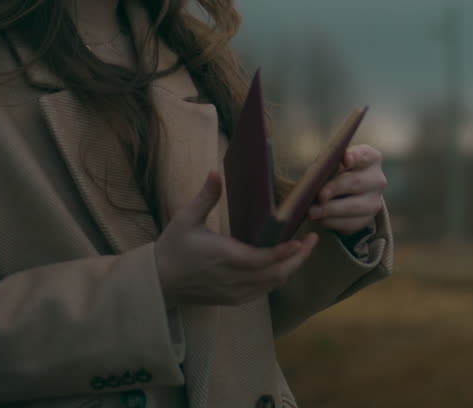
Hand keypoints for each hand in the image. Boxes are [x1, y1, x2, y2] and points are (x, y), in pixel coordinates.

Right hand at [154, 171, 317, 307]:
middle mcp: (234, 278)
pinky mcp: (234, 300)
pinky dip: (277, 279)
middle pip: (276, 273)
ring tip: (304, 251)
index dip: (285, 252)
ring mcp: (235, 292)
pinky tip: (284, 266)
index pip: (262, 258)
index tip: (302, 241)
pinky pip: (263, 292)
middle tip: (313, 241)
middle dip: (298, 258)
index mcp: (224, 257)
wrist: (158, 283)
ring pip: (272, 284)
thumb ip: (205, 197)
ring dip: (291, 268)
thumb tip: (215, 172)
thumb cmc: (172, 248)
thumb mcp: (185, 219)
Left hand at [308, 143, 386, 235]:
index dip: (355, 156)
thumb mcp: (331, 166)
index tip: (345, 159)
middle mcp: (377, 179)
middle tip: (320, 195)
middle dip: (335, 188)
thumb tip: (309, 183)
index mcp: (370, 158)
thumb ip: (325, 168)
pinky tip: (320, 219)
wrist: (345, 195)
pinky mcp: (367, 219)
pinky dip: (333, 221)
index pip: (365, 155)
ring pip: (354, 206)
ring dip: (331, 209)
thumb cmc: (334, 173)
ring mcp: (375, 201)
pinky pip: (350, 223)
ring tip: (312, 212)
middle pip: (356, 182)